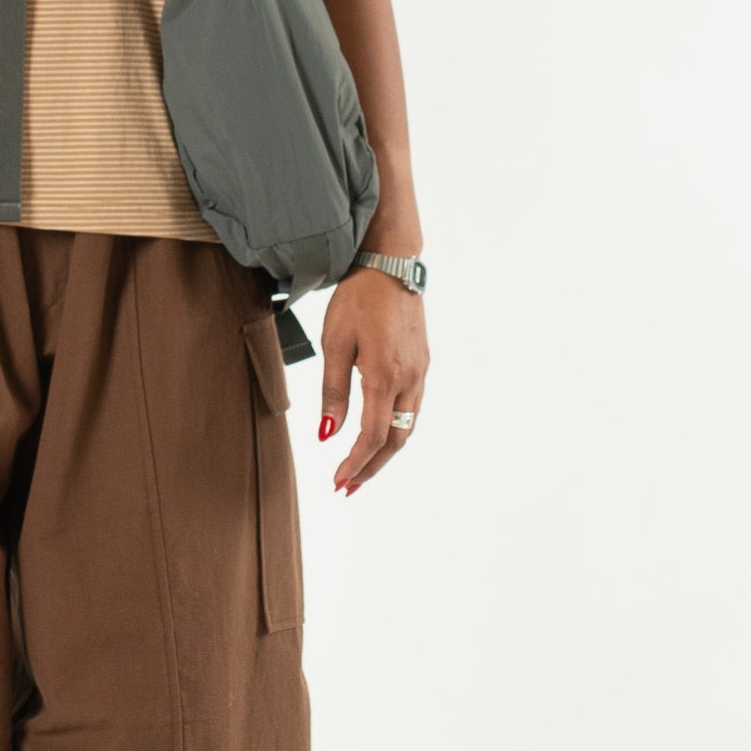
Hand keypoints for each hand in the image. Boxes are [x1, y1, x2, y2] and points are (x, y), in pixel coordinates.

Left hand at [318, 267, 428, 493]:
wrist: (392, 264)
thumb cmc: (358, 298)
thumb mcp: (335, 343)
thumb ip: (332, 391)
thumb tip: (327, 434)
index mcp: (384, 375)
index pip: (372, 435)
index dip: (355, 463)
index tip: (337, 482)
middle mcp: (410, 378)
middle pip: (396, 439)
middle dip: (372, 467)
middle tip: (348, 487)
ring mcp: (420, 371)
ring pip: (408, 425)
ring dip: (386, 451)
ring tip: (361, 468)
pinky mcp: (423, 362)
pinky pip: (413, 406)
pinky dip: (396, 429)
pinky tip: (381, 433)